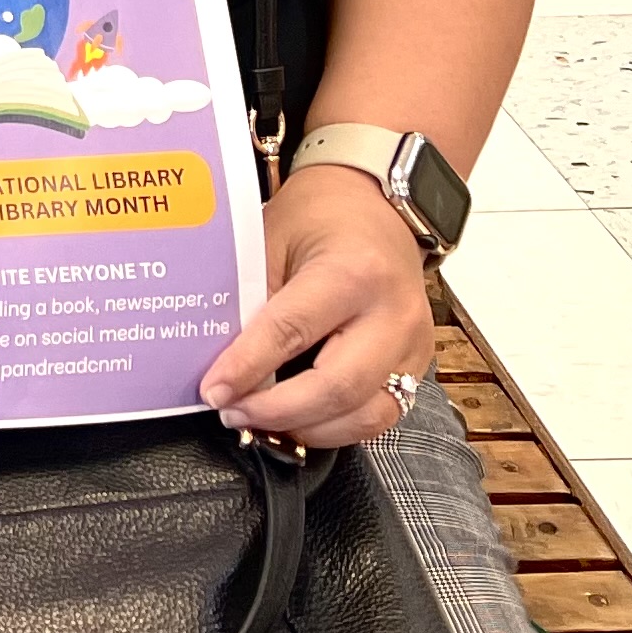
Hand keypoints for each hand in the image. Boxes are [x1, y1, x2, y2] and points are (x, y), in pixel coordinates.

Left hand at [198, 165, 432, 447]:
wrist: (378, 205)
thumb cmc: (321, 214)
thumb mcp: (274, 236)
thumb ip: (254, 295)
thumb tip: (220, 354)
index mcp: (354, 272)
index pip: (292, 331)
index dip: (247, 366)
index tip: (213, 389)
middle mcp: (393, 314)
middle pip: (337, 387)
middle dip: (278, 411)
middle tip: (232, 412)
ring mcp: (413, 344)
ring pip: (365, 415)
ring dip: (306, 427)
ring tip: (259, 422)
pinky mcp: (418, 365)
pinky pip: (381, 415)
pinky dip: (336, 427)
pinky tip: (299, 421)